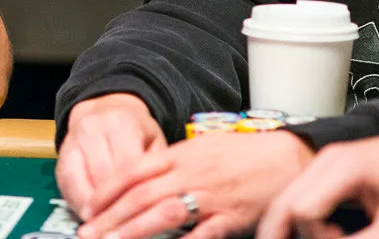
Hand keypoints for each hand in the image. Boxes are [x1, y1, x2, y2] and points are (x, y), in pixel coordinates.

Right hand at [56, 93, 165, 216]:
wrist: (106, 107)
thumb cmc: (136, 129)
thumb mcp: (155, 140)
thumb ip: (158, 167)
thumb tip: (165, 200)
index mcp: (122, 123)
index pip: (129, 167)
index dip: (136, 196)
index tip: (145, 217)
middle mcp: (93, 128)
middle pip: (103, 176)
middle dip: (114, 206)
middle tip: (127, 227)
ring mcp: (74, 139)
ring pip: (82, 181)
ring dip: (94, 208)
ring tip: (106, 227)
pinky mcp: (62, 153)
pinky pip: (67, 182)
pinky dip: (78, 202)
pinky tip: (90, 216)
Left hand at [78, 130, 313, 238]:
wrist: (291, 158)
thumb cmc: (245, 154)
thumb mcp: (204, 147)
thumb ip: (173, 161)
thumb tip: (140, 175)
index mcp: (182, 155)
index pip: (135, 170)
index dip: (108, 190)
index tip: (90, 206)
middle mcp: (192, 173)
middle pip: (142, 195)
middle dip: (111, 216)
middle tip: (88, 232)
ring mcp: (212, 196)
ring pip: (165, 214)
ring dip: (134, 231)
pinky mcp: (233, 218)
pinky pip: (201, 234)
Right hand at [257, 130, 378, 238]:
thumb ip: (367, 234)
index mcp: (344, 168)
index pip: (305, 208)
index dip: (315, 235)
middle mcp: (325, 160)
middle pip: (284, 201)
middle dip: (277, 230)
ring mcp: (320, 162)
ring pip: (283, 196)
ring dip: (279, 222)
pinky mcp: (321, 168)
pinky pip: (294, 192)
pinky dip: (289, 213)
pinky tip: (294, 230)